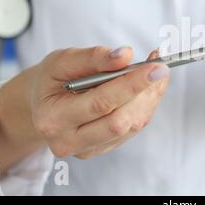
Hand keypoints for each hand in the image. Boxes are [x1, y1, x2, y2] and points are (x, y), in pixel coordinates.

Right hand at [0, 46, 168, 171]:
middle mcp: (68, 141)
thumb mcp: (62, 60)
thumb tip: (125, 55)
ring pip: (131, 125)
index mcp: (53, 118)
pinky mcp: (103, 148)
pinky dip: (146, 104)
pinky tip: (148, 86)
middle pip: (120, 120)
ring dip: (149, 97)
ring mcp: (87, 149)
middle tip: (161, 66)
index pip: (101, 102)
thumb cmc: (52, 79)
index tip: (156, 66)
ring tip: (156, 71)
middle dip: (145, 92)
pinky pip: (134, 128)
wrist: (42, 104)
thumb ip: (93, 57)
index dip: (132, 84)